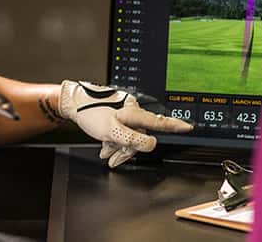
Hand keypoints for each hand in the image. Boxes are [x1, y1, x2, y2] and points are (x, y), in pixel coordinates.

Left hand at [58, 80, 192, 166]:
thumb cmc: (90, 114)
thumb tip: (152, 144)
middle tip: (112, 158)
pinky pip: (121, 131)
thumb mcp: (112, 131)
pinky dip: (113, 140)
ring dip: (118, 146)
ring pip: (128, 135)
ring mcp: (123, 112)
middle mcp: (131, 110)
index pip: (158, 122)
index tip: (189, 127)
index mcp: (134, 112)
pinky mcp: (116, 114)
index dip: (175, 126)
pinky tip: (104, 145)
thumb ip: (133, 140)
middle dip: (126, 149)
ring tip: (105, 152)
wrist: (73, 104)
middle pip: (139, 135)